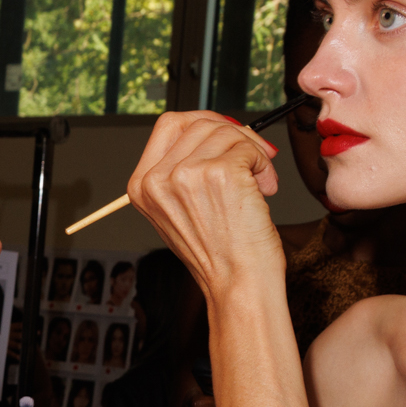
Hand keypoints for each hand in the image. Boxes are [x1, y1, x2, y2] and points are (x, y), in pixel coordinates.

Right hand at [126, 111, 283, 299]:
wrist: (238, 284)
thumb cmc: (219, 254)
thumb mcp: (180, 210)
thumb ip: (185, 169)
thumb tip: (219, 130)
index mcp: (142, 186)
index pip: (169, 125)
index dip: (203, 124)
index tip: (226, 137)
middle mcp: (157, 179)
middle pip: (199, 123)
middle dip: (232, 135)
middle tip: (251, 158)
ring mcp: (186, 175)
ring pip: (226, 132)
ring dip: (251, 152)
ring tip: (258, 182)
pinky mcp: (219, 173)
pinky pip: (248, 148)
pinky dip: (263, 164)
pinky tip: (264, 189)